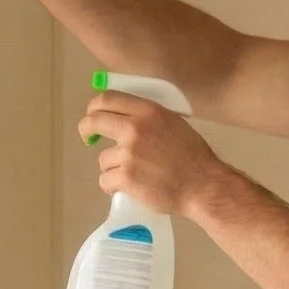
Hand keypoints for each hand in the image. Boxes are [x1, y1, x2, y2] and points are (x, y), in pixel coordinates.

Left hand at [79, 90, 224, 216]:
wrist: (202, 185)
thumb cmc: (193, 157)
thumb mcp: (173, 124)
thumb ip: (149, 119)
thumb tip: (125, 118)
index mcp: (148, 111)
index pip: (108, 99)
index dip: (94, 108)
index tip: (94, 117)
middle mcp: (135, 128)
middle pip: (94, 122)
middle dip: (86, 130)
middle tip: (89, 139)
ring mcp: (129, 153)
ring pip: (103, 159)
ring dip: (112, 169)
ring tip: (132, 176)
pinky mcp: (126, 177)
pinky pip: (105, 181)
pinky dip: (113, 188)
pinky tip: (129, 189)